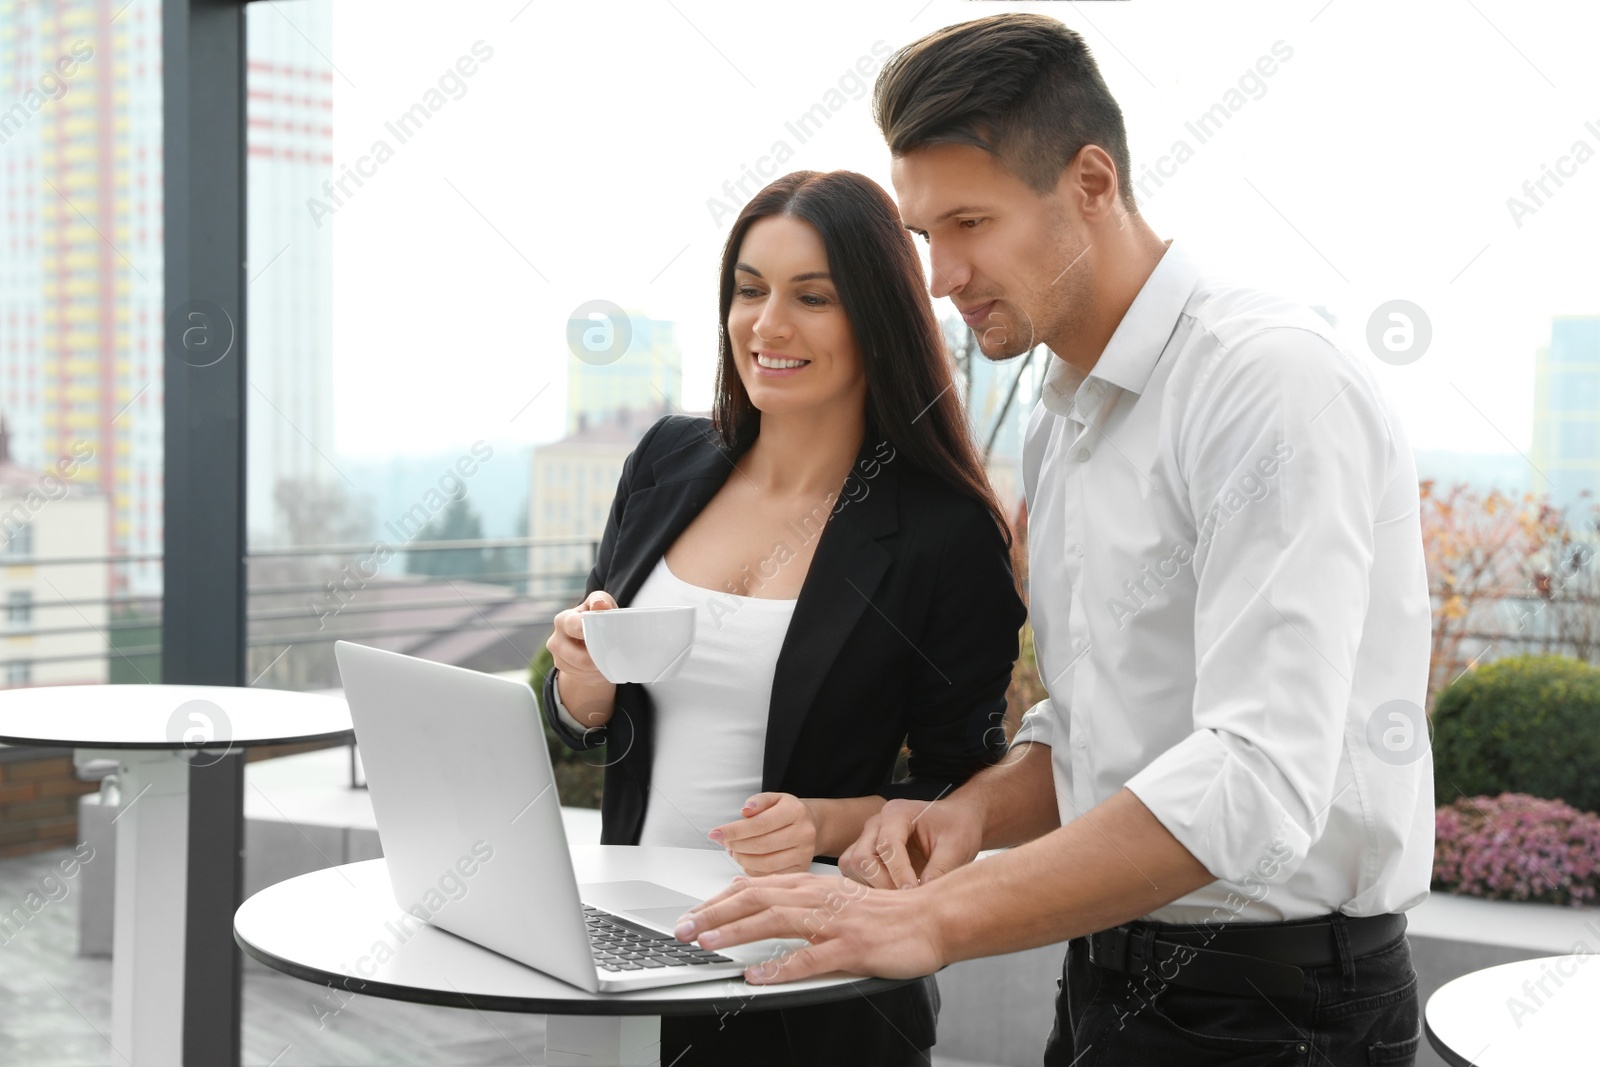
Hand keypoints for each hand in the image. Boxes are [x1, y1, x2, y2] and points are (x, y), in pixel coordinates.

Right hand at [545, 591, 618, 725]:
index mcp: (563, 620)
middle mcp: (555, 639)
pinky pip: (584, 676)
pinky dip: (596, 673)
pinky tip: (600, 664)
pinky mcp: (562, 670)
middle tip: (613, 653)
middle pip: (581, 657)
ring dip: (600, 666)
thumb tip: (600, 604)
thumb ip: (602, 601)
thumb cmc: (597, 619)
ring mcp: (557, 657)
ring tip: (608, 657)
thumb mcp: (602, 606)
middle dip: (599, 656)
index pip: (573, 626)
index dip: (588, 632)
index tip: (601, 636)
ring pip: (584, 669)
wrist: (587, 641)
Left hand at [673, 873, 945, 983]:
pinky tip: (757, 974)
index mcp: (814, 887)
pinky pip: (809, 958)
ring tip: (707, 943)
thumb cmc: (887, 914)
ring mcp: (835, 923)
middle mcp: (819, 899)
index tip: (694, 912)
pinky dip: (779, 967)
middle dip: (714, 913)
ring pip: (775, 921)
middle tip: (683, 928)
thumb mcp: (838, 899)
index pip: (756, 885)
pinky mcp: (851, 949)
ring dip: (736, 932)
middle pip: (755, 898)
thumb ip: (803, 902)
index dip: (720, 898)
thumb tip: (763, 905)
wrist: (932, 918)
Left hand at [711, 793, 818, 876]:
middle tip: (724, 842)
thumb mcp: (774, 799)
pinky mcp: (801, 870)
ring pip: (765, 864)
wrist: (811, 826)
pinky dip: (752, 870)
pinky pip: (770, 875)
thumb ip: (758, 802)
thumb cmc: (787, 812)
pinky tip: (747, 860)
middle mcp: (804, 834)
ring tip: (734, 850)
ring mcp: (804, 854)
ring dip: (742, 859)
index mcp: (796, 812)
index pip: (759, 824)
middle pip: (761, 845)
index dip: (734, 831)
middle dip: (736, 845)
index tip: (715, 833)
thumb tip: (745, 811)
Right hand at [838, 795, 983, 889]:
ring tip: (899, 897)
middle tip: (907, 899)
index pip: (887, 846)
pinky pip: (854, 872)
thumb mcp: (956, 848)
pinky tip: (891, 894)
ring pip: (852, 865)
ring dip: (872, 886)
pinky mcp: (866, 852)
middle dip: (882, 883)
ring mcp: (868, 837)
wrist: (956, 821)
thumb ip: (939, 870)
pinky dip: (868, 886)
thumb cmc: (957, 829)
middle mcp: (876, 823)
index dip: (899, 874)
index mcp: (897, 813)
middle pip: (862, 857)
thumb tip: (921, 898)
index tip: (914, 893)